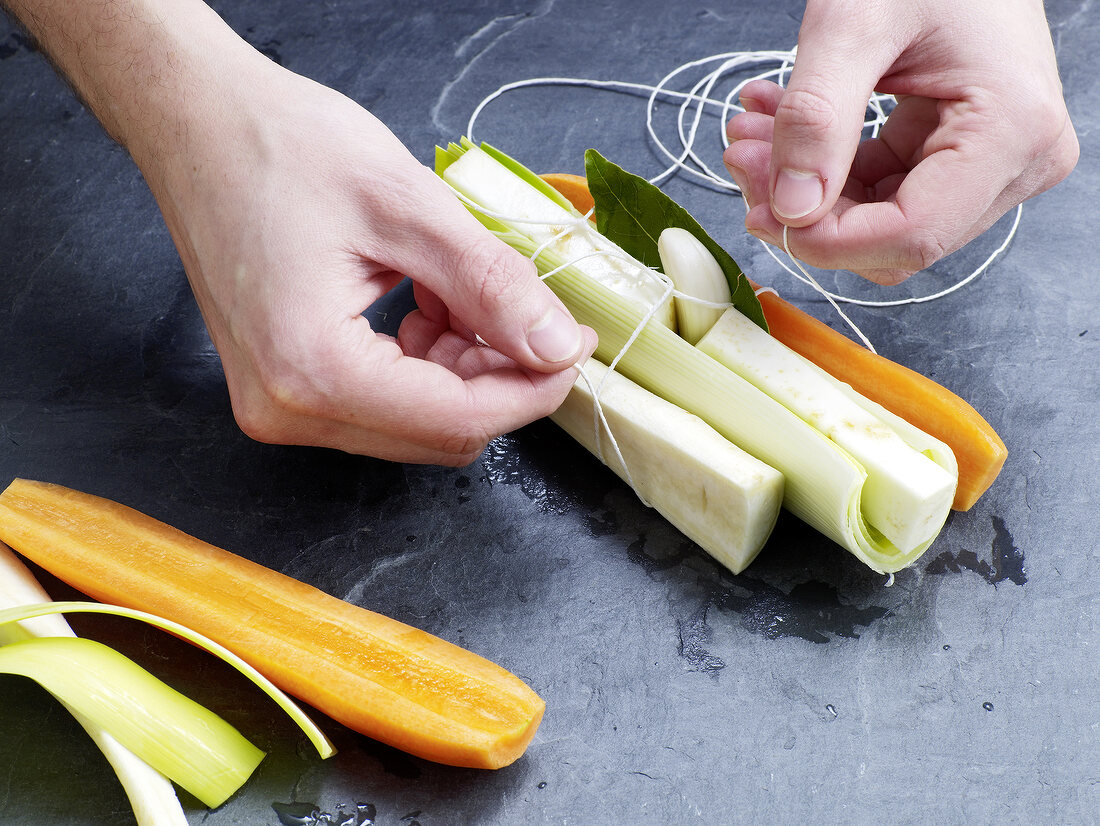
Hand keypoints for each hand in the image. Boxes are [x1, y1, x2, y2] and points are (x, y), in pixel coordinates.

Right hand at [147, 59, 594, 463]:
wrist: (197, 125)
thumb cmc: (280, 146)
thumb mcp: (407, 206)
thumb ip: (491, 286)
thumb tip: (556, 347)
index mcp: (312, 371)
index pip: (459, 420)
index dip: (534, 388)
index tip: (574, 344)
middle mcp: (288, 410)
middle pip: (441, 432)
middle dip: (501, 376)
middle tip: (530, 310)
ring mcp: (281, 406)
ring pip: (418, 421)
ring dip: (464, 367)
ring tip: (461, 290)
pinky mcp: (285, 388)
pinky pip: (384, 403)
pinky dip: (426, 362)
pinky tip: (427, 302)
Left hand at [722, 0, 1078, 284]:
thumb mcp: (854, 23)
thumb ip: (817, 116)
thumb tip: (791, 209)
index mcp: (1011, 132)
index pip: (910, 233)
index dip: (825, 240)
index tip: (759, 211)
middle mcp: (1018, 163)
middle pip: (893, 239)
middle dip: (806, 211)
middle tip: (743, 156)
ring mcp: (994, 167)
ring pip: (879, 225)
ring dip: (805, 191)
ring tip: (752, 133)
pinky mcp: (963, 159)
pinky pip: (881, 194)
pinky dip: (823, 170)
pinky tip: (778, 128)